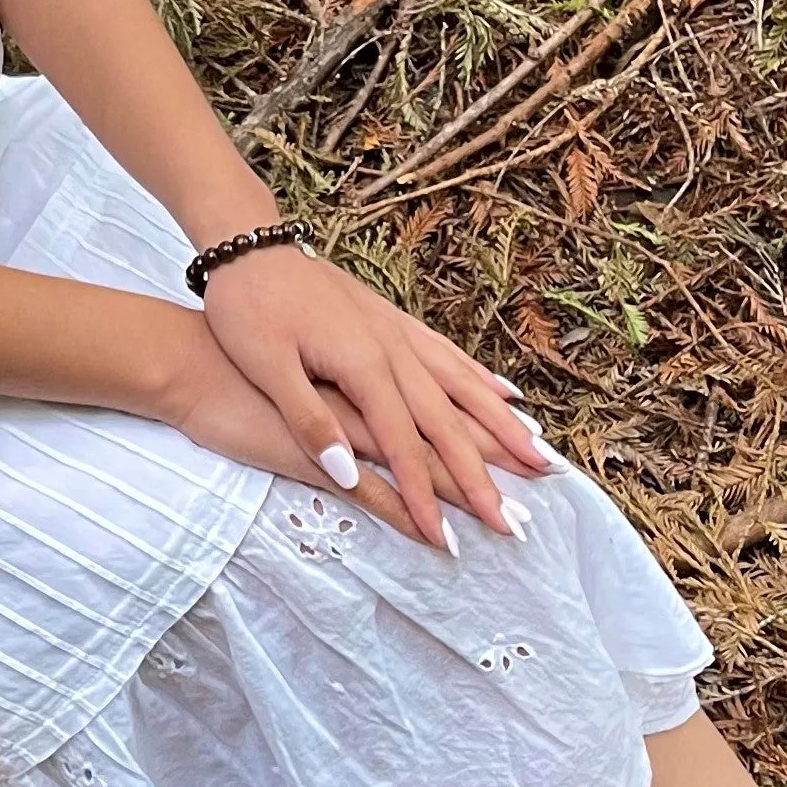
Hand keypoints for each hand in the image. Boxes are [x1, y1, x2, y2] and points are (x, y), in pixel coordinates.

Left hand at [195, 243, 556, 549]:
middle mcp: (393, 349)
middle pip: (447, 423)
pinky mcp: (392, 321)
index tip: (448, 541)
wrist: (249, 246)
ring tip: (539, 458)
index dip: (425, 497)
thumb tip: (346, 476)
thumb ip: (309, 420)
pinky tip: (505, 394)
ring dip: (502, 427)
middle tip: (515, 523)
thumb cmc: (247, 309)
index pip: (403, 445)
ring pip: (463, 387)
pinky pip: (449, 356)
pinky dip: (481, 380)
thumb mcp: (265, 367)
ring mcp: (397, 333)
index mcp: (363, 365)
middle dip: (483, 477)